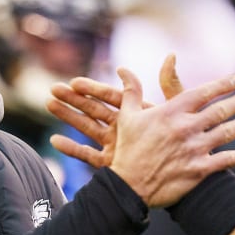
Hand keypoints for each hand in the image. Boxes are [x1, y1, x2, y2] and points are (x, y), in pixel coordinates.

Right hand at [46, 54, 185, 165]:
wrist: (185, 179)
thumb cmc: (184, 143)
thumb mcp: (175, 112)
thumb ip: (170, 85)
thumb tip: (171, 55)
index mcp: (139, 114)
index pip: (113, 97)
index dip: (94, 88)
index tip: (75, 81)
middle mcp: (126, 128)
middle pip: (96, 110)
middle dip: (75, 99)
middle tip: (53, 89)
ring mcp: (118, 146)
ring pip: (89, 127)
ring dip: (69, 116)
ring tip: (49, 104)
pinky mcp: (113, 164)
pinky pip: (89, 155)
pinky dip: (73, 149)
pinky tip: (55, 140)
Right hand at [47, 55, 234, 206]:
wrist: (128, 187)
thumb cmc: (128, 150)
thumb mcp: (127, 117)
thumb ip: (131, 91)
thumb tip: (124, 69)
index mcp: (170, 112)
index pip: (202, 93)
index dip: (222, 85)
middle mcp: (186, 128)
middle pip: (221, 110)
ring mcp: (194, 149)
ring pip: (227, 132)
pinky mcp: (199, 170)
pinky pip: (227, 160)